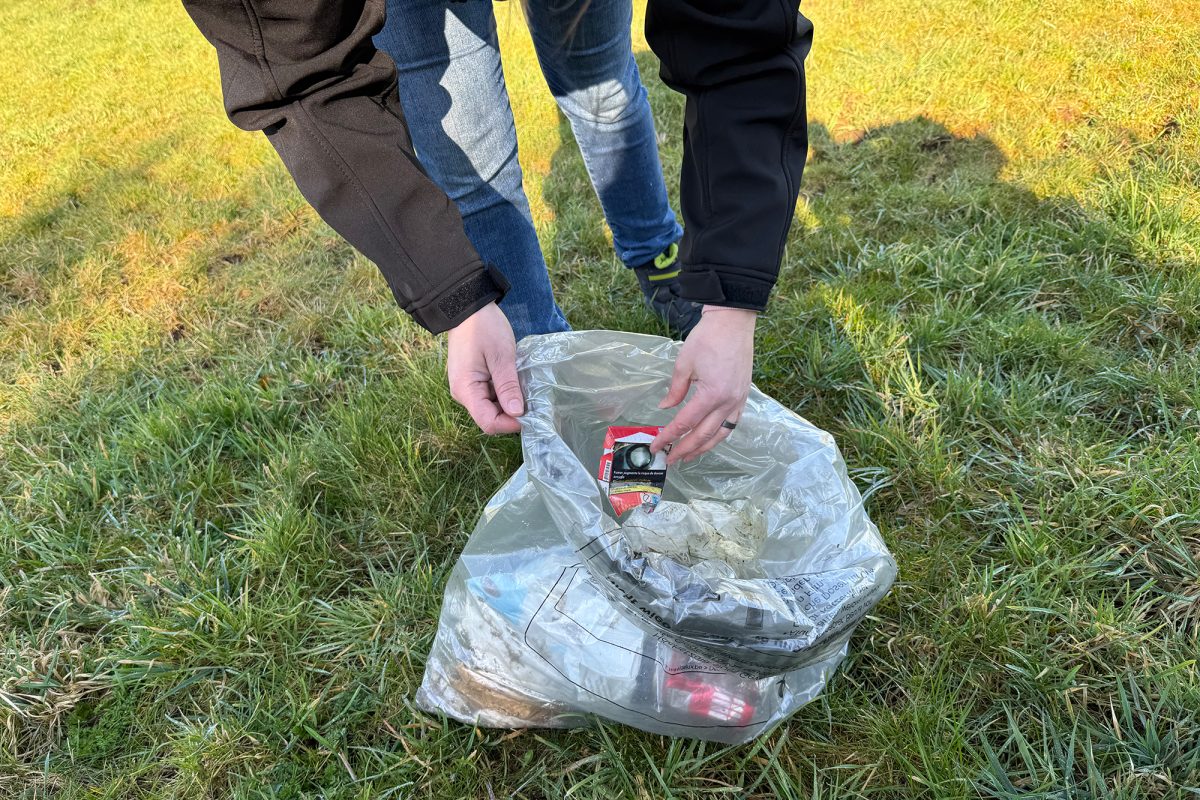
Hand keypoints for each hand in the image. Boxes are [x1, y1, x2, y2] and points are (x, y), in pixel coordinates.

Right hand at [446, 302, 522, 434]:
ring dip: (509, 402)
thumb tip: (517, 414)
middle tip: (531, 398)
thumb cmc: (484, 328)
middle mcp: (463, 394)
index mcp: (466, 390)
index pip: (488, 423)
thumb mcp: (501, 356)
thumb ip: (508, 386)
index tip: (531, 413)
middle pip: (490, 417)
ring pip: (491, 408)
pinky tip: (515, 380)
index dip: (510, 424)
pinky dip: (504, 393)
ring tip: (523, 385)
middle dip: (511, 413)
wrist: (468, 307)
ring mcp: (467, 388)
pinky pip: (490, 396)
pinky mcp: (473, 382)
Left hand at [651, 307, 755, 463]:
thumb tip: (666, 407)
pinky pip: (732, 423)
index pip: (685, 423)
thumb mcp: (684, 363)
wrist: (733, 323)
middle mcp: (728, 402)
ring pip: (721, 434)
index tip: (657, 446)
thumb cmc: (707, 339)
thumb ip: (675, 390)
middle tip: (670, 458)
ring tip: (689, 455)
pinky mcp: (743, 396)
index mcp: (711, 394)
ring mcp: (738, 400)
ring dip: (704, 447)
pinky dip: (720, 434)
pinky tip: (710, 439)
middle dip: (685, 449)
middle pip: (704, 435)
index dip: (669, 437)